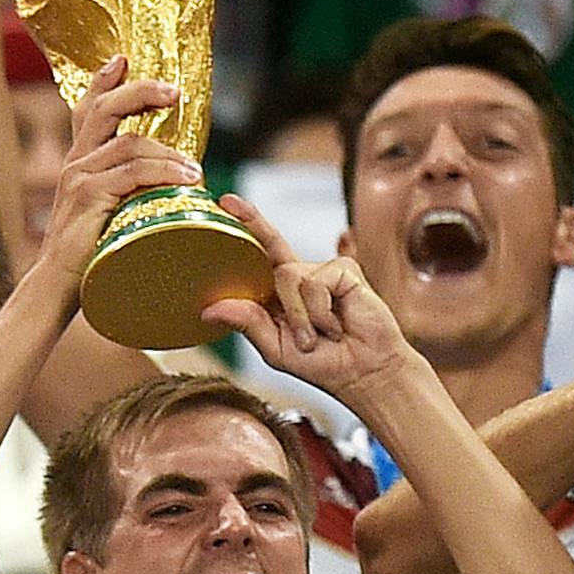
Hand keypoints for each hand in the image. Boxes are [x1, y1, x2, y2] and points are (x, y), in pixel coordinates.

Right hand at [36, 56, 202, 275]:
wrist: (56, 287)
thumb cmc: (86, 258)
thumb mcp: (105, 217)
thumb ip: (126, 196)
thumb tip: (170, 187)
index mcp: (78, 163)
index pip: (87, 111)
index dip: (103, 82)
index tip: (121, 59)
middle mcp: (75, 163)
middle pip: (107, 110)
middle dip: (142, 93)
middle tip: (175, 92)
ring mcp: (78, 177)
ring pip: (130, 143)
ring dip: (169, 153)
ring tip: (196, 169)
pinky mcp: (88, 195)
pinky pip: (132, 173)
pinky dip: (164, 172)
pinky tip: (186, 179)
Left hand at [203, 195, 417, 405]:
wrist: (364, 372)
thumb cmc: (323, 363)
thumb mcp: (275, 347)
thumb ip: (247, 323)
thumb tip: (209, 310)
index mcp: (282, 292)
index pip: (261, 251)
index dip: (247, 222)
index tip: (225, 200)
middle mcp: (301, 276)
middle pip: (273, 268)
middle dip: (289, 311)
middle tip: (308, 342)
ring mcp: (323, 270)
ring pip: (289, 278)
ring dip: (304, 318)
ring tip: (321, 336)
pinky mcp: (343, 269)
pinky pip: (315, 283)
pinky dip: (321, 312)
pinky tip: (338, 325)